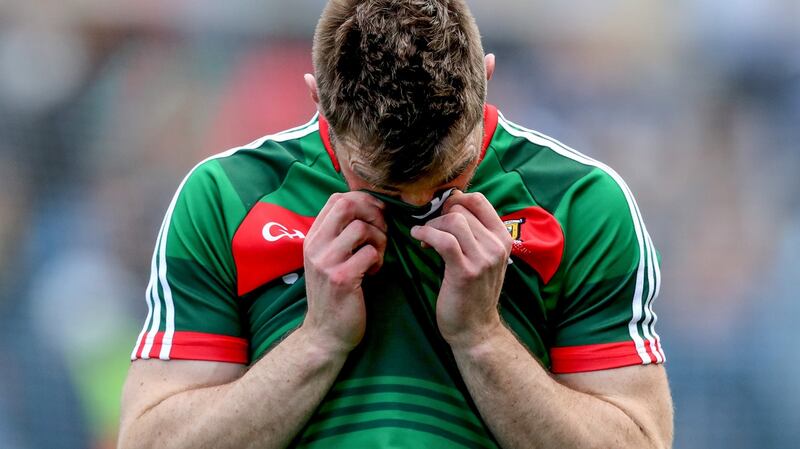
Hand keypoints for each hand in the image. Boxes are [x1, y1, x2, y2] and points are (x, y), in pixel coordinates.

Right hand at [302, 192, 386, 352]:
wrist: (324, 334)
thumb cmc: (333, 294)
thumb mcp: (329, 259)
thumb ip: (340, 235)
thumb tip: (369, 208)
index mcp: (313, 238)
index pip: (337, 199)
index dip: (364, 200)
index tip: (377, 216)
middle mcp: (315, 246)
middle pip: (348, 205)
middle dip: (374, 213)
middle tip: (382, 232)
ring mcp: (326, 262)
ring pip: (362, 228)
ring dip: (379, 239)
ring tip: (377, 257)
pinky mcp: (341, 278)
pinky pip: (370, 253)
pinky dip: (379, 260)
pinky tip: (373, 272)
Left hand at [411, 191, 512, 348]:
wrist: (475, 329)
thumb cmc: (474, 292)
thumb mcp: (483, 258)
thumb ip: (474, 233)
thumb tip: (450, 204)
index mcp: (502, 238)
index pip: (479, 200)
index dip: (454, 200)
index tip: (440, 213)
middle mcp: (496, 246)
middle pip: (461, 209)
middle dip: (438, 215)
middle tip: (430, 230)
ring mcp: (483, 259)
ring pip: (452, 220)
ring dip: (431, 225)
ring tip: (424, 237)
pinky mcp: (465, 271)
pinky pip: (443, 240)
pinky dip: (426, 234)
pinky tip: (418, 238)